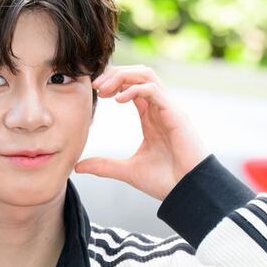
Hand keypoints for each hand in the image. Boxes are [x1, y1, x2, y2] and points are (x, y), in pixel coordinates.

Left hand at [74, 65, 210, 201]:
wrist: (189, 192)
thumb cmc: (165, 181)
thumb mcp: (127, 171)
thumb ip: (104, 166)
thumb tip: (78, 167)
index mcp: (150, 115)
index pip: (131, 85)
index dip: (112, 83)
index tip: (94, 92)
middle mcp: (160, 108)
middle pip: (138, 73)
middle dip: (115, 74)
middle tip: (96, 86)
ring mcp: (169, 108)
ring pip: (146, 75)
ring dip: (123, 76)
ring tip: (104, 89)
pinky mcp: (175, 114)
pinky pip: (154, 90)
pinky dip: (134, 89)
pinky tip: (118, 101)